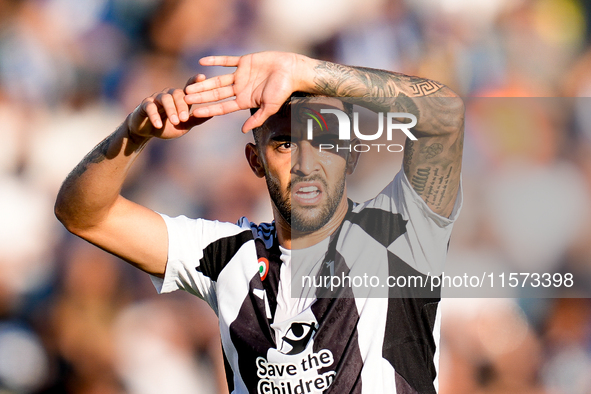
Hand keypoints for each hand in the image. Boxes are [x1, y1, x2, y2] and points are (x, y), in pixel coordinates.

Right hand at [127, 74, 211, 140]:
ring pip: (165, 99)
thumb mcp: (185, 126)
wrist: (148, 132)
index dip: (194, 80)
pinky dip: (155, 116)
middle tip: (185, 118)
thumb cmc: (169, 127)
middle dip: (182, 106)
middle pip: (177, 93)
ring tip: (175, 122)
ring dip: (171, 110)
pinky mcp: (145, 105)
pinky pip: (150, 107)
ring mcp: (156, 98)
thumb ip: (196, 119)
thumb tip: (214, 114)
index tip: (203, 77)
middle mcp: (169, 95)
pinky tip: (158, 125)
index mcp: (180, 98)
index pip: (188, 87)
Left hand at [184, 52, 308, 132]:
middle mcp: (240, 89)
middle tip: (185, 99)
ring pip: (218, 80)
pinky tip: (202, 62)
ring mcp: (241, 75)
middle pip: (216, 94)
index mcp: (244, 101)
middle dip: (201, 97)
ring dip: (204, 83)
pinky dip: (215, 60)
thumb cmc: (283, 90)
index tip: (195, 113)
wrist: (292, 70)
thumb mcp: (270, 108)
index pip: (223, 107)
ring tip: (189, 86)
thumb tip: (243, 131)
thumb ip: (257, 119)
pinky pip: (227, 61)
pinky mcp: (244, 62)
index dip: (209, 110)